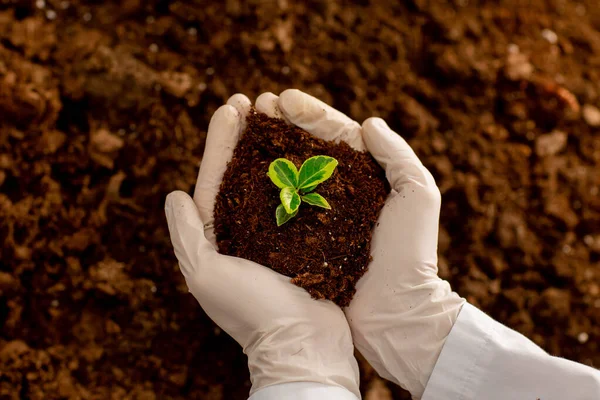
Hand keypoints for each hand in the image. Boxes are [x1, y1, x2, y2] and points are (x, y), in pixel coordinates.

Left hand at [164, 93, 359, 397]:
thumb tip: (172, 195)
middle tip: (255, 100)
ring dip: (275, 145)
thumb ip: (187, 235)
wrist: (303, 345)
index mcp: (219, 235)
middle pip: (244, 172)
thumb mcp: (206, 275)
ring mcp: (279, 232)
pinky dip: (304, 170)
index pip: (214, 178)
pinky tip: (312, 147)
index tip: (232, 106)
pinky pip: (304, 197)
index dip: (221, 140)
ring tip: (282, 113)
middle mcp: (247, 230)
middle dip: (247, 135)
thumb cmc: (252, 312)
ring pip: (275, 179)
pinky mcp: (309, 238)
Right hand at [269, 89, 464, 398]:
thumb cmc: (411, 254)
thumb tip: (369, 123)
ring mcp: (318, 215)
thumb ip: (397, 155)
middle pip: (306, 147)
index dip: (308, 113)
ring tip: (243, 125)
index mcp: (366, 176)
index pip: (335, 133)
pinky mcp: (301, 239)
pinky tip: (242, 170)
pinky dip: (261, 186)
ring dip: (266, 147)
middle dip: (281, 123)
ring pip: (289, 172)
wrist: (396, 311)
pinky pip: (278, 206)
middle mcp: (339, 191)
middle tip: (256, 104)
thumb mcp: (417, 196)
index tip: (281, 99)